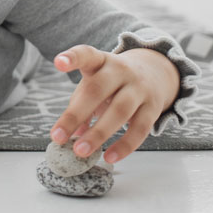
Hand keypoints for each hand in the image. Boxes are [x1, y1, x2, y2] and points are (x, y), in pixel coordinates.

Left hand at [49, 45, 179, 165]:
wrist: (154, 73)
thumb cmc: (112, 81)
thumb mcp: (94, 82)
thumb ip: (79, 104)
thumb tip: (70, 135)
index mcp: (101, 61)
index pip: (86, 54)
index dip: (72, 57)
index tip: (58, 62)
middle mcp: (121, 71)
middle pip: (98, 90)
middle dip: (76, 114)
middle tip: (57, 137)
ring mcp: (139, 88)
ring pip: (119, 111)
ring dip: (98, 133)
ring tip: (81, 151)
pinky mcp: (154, 107)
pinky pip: (140, 128)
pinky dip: (125, 145)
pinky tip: (109, 157)